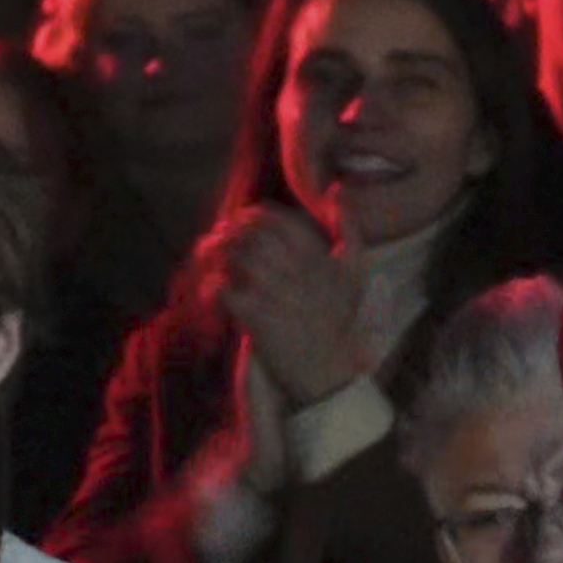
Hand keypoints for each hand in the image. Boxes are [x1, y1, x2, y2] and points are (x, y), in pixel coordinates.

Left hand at [206, 207, 366, 400]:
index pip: (278, 220)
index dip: (252, 215)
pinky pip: (224, 289)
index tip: (240, 221)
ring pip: (235, 256)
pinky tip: (211, 289)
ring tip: (208, 258)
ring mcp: (276, 294)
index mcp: (319, 258)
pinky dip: (212, 285)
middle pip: (251, 234)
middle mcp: (298, 272)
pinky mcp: (257, 318)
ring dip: (215, 253)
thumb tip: (336, 189)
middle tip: (218, 238)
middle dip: (227, 231)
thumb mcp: (354, 272)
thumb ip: (349, 230)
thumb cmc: (337, 320)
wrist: (328, 373)